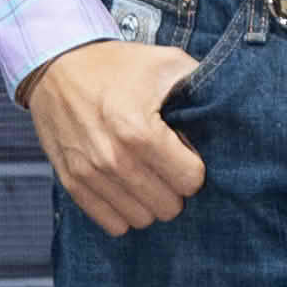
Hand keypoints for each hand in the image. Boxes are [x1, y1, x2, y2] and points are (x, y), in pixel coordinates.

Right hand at [21, 36, 209, 237]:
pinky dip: (123, 210)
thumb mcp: (165, 62)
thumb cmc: (115, 65)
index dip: (193, 167)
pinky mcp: (72, 183)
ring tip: (145, 174)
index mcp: (139, 131)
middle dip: (174, 187)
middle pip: (168, 207)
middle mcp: (113, 159)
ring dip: (149, 201)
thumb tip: (230, 111)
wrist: (56, 64)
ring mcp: (89, 175)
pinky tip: (125, 186)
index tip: (183, 151)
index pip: (190, 181)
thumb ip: (201, 87)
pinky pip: (112, 224)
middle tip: (166, 165)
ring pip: (141, 220)